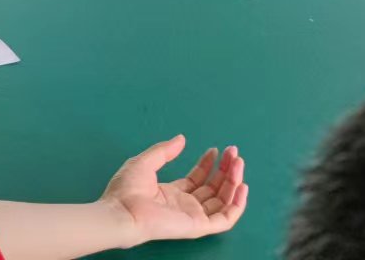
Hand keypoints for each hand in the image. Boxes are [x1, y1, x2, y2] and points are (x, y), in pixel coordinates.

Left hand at [102, 136, 247, 245]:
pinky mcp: (199, 226)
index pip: (197, 179)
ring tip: (238, 163)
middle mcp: (186, 204)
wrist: (122, 210)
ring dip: (233, 182)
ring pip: (222, 201)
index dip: (208, 165)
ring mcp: (194, 216)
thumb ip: (165, 151)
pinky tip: (242, 186)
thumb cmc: (128, 188)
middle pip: (212, 188)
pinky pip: (225, 218)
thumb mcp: (145, 162)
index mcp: (172, 192)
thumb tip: (181, 138)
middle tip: (233, 152)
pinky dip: (237, 204)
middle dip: (225, 170)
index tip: (215, 150)